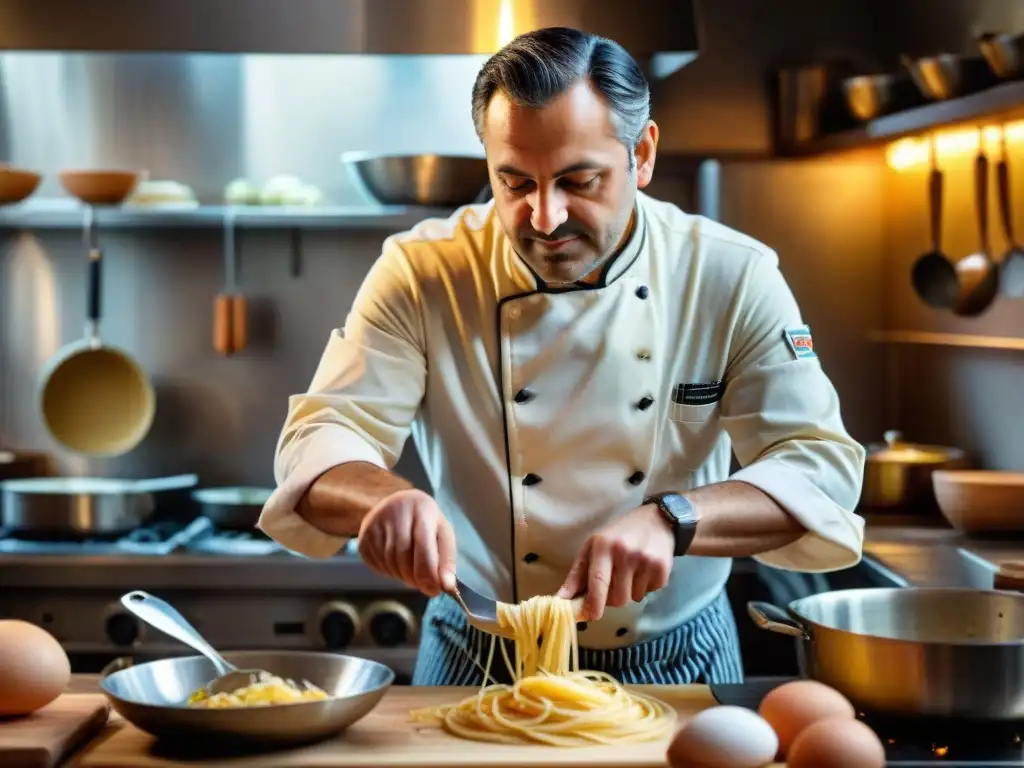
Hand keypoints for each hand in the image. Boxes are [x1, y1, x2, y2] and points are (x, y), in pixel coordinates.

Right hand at [357, 489, 456, 596]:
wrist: (397, 505)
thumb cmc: (426, 523)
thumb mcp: (442, 534)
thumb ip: (447, 561)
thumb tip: (448, 587)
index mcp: (422, 509)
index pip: (423, 545)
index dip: (428, 572)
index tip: (434, 590)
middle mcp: (396, 511)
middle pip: (403, 556)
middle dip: (415, 577)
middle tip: (423, 584)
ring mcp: (376, 523)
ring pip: (389, 563)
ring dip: (402, 576)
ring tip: (411, 571)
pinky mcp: (364, 536)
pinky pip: (376, 565)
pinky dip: (389, 572)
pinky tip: (396, 564)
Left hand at [556, 504, 674, 620]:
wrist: (657, 519)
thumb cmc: (619, 534)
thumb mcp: (593, 546)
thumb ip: (577, 574)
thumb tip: (562, 598)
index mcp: (603, 545)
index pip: (598, 581)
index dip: (594, 603)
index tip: (591, 616)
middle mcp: (625, 552)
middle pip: (617, 597)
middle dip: (613, 599)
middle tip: (614, 584)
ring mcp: (646, 560)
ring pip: (633, 598)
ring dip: (630, 592)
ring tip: (631, 572)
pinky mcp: (662, 568)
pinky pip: (649, 592)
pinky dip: (645, 587)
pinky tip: (645, 570)